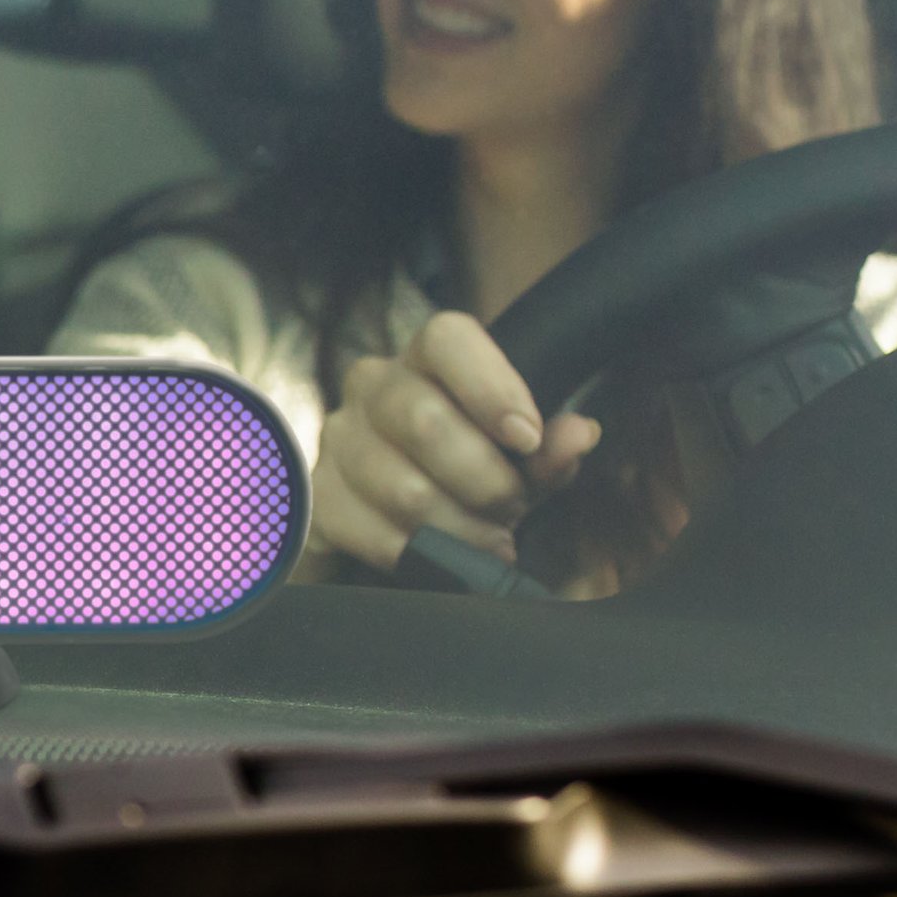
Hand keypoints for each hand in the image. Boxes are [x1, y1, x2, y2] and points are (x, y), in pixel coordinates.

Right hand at [313, 310, 602, 573]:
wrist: (386, 519)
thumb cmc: (463, 475)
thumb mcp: (516, 461)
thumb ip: (549, 449)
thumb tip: (579, 434)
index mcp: (426, 359)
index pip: (447, 339)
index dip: (492, 387)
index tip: (528, 437)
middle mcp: (372, 386)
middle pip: (425, 421)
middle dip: (486, 480)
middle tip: (513, 509)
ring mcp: (337, 439)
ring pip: (405, 489)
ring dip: (462, 527)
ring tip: (488, 539)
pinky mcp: (317, 496)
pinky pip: (373, 533)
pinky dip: (419, 554)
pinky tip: (439, 558)